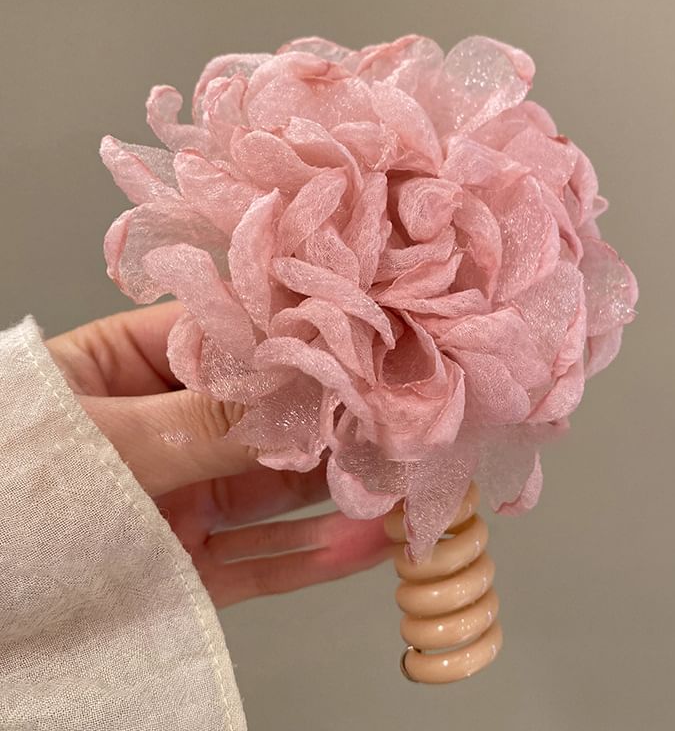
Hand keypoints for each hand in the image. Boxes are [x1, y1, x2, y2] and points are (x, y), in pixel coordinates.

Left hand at [46, 303, 391, 607]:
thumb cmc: (3, 493)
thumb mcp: (102, 446)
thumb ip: (203, 425)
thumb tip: (298, 399)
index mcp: (135, 369)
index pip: (235, 343)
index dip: (300, 346)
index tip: (363, 351)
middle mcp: (168, 429)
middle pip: (268, 419)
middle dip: (334, 422)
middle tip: (401, 421)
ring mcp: (182, 498)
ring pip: (275, 491)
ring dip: (338, 488)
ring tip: (399, 480)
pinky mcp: (186, 564)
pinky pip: (259, 560)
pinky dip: (312, 556)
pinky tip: (363, 543)